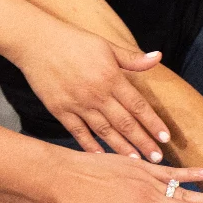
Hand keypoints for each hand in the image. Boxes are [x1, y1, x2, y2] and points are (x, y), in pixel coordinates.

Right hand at [19, 18, 172, 159]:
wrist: (37, 42)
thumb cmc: (74, 41)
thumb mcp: (106, 45)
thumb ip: (132, 58)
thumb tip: (158, 57)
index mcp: (111, 78)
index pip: (138, 105)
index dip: (153, 123)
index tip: (165, 138)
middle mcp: (97, 94)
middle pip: (125, 123)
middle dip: (143, 141)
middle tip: (157, 158)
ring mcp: (78, 104)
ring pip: (105, 131)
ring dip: (122, 147)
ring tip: (136, 161)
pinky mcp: (61, 110)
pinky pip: (78, 132)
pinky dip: (90, 145)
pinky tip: (101, 157)